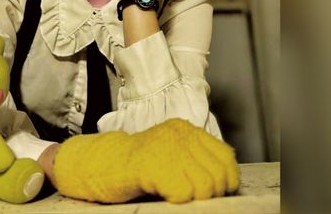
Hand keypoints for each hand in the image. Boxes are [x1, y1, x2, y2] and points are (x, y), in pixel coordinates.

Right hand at [53, 118, 239, 203]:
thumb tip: (227, 183)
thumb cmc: (139, 165)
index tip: (215, 192)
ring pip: (204, 187)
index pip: (226, 157)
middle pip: (217, 175)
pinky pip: (183, 193)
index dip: (227, 180)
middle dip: (210, 194)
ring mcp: (167, 147)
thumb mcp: (172, 153)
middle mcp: (180, 134)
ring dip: (193, 199)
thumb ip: (196, 159)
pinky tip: (162, 194)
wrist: (103, 163)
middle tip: (189, 196)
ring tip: (175, 195)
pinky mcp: (155, 164)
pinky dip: (176, 201)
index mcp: (186, 129)